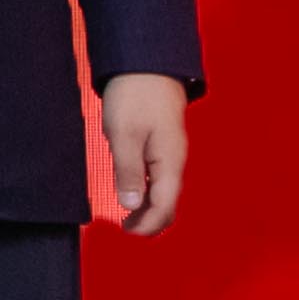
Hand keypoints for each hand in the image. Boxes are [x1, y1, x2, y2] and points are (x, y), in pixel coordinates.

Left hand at [99, 71, 189, 235]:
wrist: (147, 66)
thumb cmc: (135, 98)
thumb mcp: (124, 135)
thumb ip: (127, 171)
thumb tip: (130, 205)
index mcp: (169, 162)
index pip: (164, 206)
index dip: (147, 225)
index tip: (127, 233)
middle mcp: (174, 162)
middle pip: (168, 203)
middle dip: (150, 221)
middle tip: (126, 230)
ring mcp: (169, 154)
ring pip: (164, 192)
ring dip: (148, 208)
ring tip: (126, 219)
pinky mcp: (161, 146)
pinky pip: (158, 178)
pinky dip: (146, 192)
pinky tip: (132, 194)